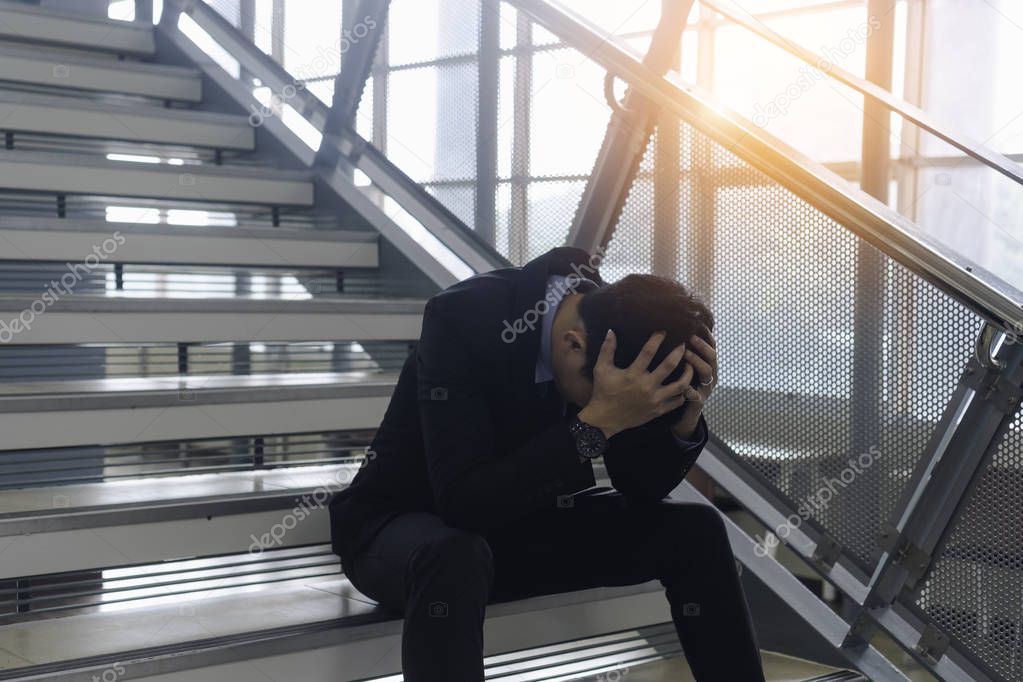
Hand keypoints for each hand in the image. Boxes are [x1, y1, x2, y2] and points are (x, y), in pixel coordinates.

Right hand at [577, 329, 692, 438]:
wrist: (605, 419)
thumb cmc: (603, 392)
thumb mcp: (601, 369)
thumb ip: (607, 350)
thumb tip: (611, 331)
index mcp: (633, 374)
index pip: (648, 352)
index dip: (657, 338)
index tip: (664, 330)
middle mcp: (646, 386)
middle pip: (669, 365)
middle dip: (679, 352)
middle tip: (684, 344)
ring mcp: (654, 400)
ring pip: (680, 385)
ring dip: (688, 373)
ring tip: (690, 365)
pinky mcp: (658, 410)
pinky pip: (677, 401)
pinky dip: (684, 393)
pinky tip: (684, 385)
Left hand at [670, 332, 717, 439]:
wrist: (683, 415)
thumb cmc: (681, 385)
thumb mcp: (684, 368)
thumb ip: (684, 353)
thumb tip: (676, 330)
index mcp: (708, 365)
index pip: (712, 347)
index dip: (707, 337)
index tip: (697, 325)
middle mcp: (710, 376)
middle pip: (712, 357)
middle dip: (702, 347)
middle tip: (690, 337)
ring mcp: (706, 389)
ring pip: (706, 373)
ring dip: (696, 362)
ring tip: (685, 354)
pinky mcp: (699, 402)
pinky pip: (697, 396)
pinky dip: (691, 391)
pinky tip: (685, 388)